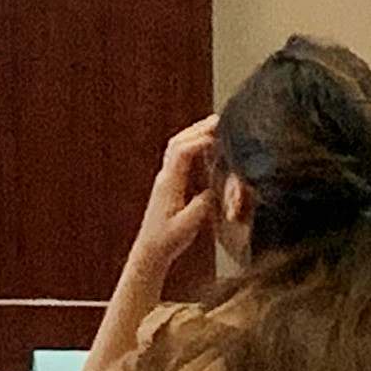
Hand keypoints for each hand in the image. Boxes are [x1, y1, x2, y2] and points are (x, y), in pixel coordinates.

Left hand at [131, 116, 219, 271]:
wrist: (151, 250)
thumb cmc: (167, 240)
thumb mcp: (188, 225)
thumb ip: (201, 207)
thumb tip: (215, 189)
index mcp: (169, 184)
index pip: (182, 153)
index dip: (199, 140)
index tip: (218, 136)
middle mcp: (166, 177)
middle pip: (177, 142)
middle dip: (198, 128)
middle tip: (219, 119)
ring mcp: (166, 179)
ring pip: (177, 147)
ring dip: (194, 133)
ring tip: (214, 125)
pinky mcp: (170, 184)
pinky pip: (180, 157)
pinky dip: (194, 145)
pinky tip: (206, 146)